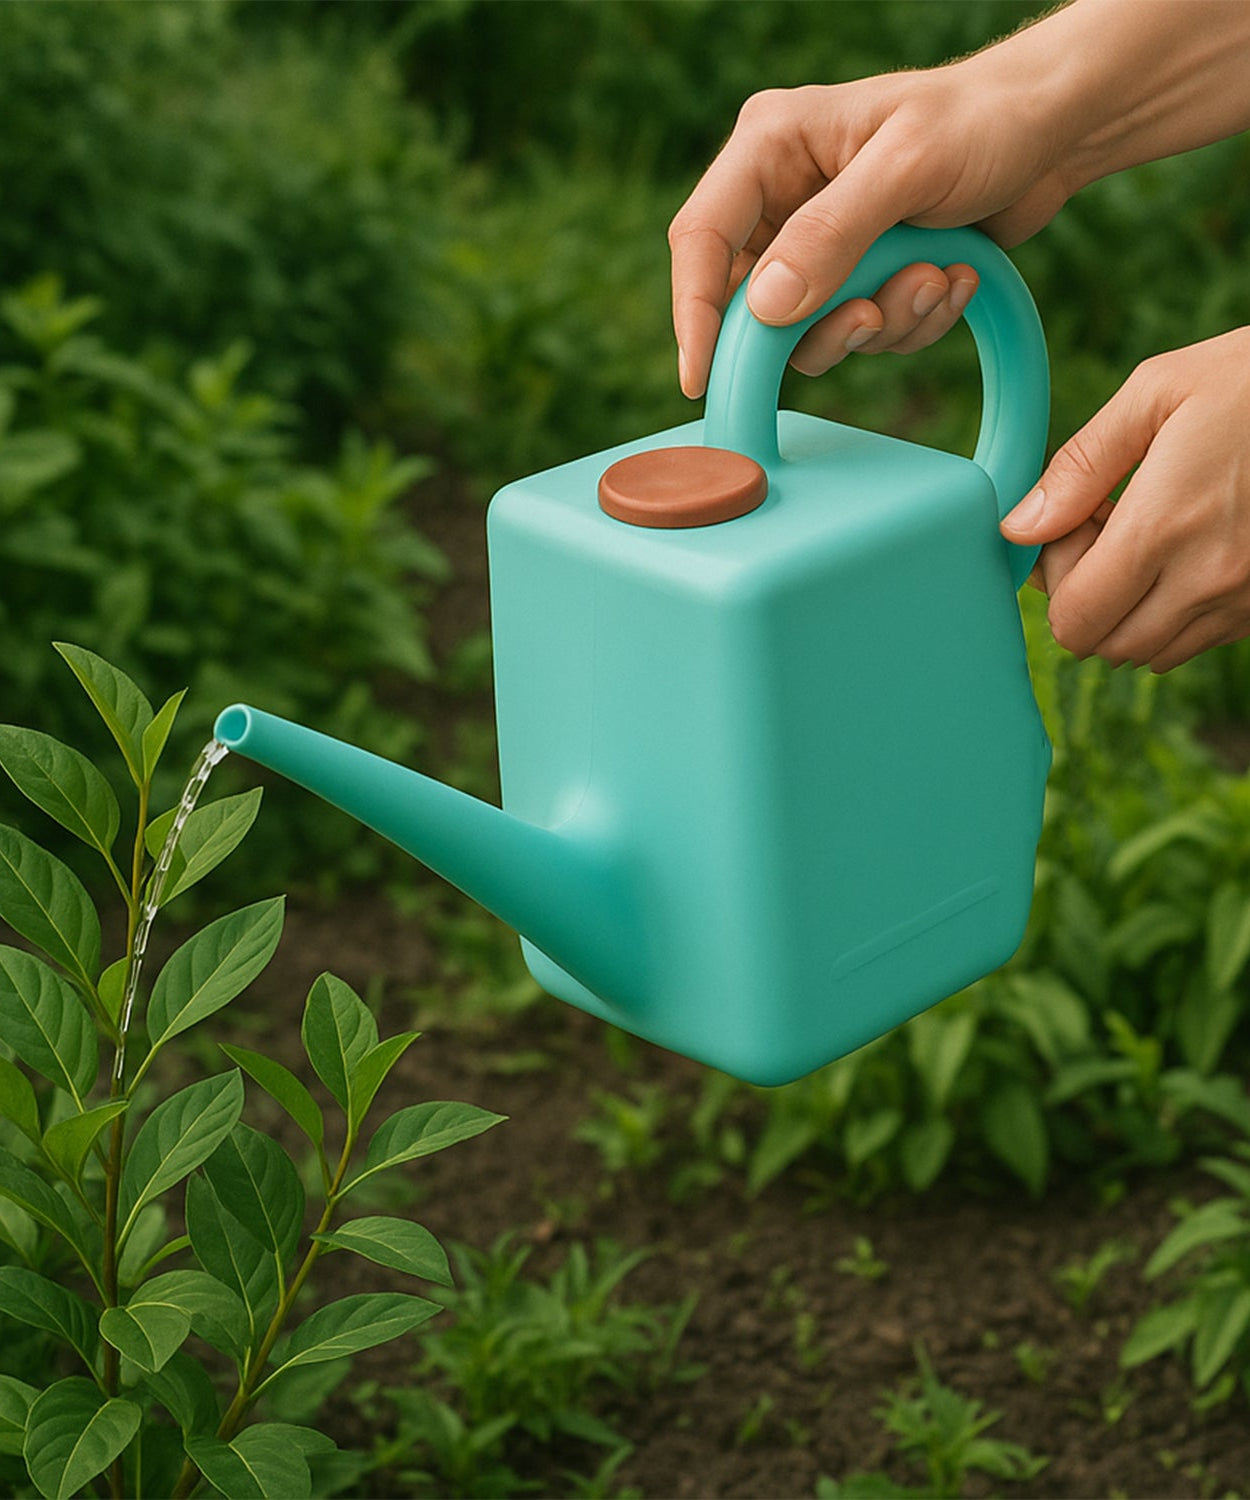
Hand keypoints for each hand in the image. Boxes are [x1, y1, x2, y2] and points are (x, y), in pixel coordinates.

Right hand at [668, 66, 1073, 396]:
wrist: (1053, 131)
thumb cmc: (981, 120)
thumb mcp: (907, 166)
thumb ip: (832, 234)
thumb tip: (764, 308)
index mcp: (770, 148)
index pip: (700, 239)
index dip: (694, 313)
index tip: (703, 379)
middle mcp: (783, 199)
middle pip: (752, 304)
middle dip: (821, 324)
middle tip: (872, 318)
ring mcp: (821, 244)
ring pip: (811, 331)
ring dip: (882, 321)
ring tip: (936, 276)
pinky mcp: (859, 278)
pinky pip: (861, 333)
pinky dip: (912, 321)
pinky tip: (955, 276)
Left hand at [1000, 328, 1249, 672]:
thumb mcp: (1157, 392)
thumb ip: (1079, 467)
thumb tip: (1020, 527)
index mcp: (1165, 527)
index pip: (1073, 619)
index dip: (1057, 582)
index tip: (1075, 526)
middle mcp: (1206, 578)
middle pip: (1105, 645)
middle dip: (1086, 600)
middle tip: (1104, 534)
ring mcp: (1244, 598)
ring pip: (1150, 651)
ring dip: (1128, 611)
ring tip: (1147, 543)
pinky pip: (1197, 640)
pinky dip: (1173, 614)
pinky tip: (1186, 554)